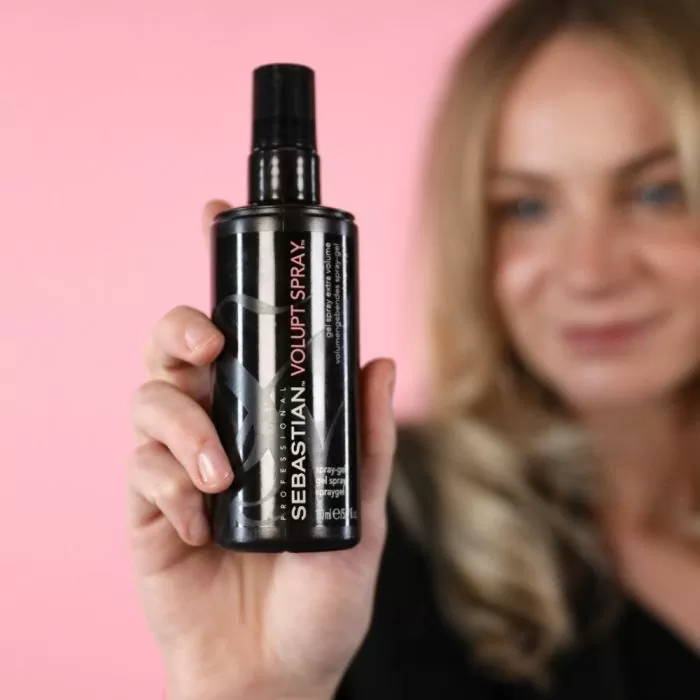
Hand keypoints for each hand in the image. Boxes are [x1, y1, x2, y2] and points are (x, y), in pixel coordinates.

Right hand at [127, 201, 396, 699]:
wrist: (276, 668)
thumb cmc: (320, 593)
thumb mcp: (359, 509)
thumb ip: (366, 438)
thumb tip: (379, 361)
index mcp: (263, 417)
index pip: (237, 334)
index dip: (221, 273)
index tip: (215, 216)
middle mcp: (217, 428)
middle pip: (175, 349)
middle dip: (181, 330)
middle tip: (207, 346)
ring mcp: (177, 466)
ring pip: (150, 399)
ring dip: (181, 422)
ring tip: (218, 473)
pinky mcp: (148, 509)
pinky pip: (141, 470)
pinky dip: (168, 485)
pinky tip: (200, 521)